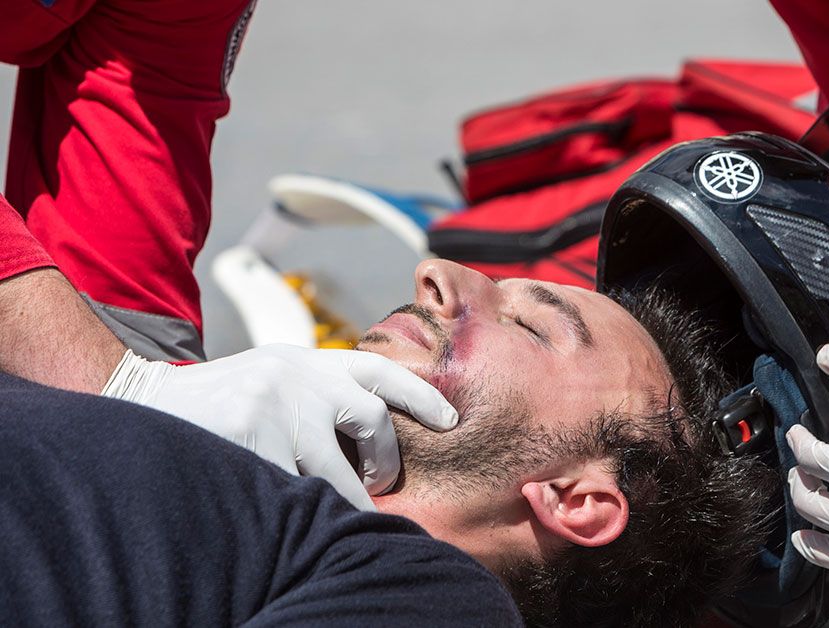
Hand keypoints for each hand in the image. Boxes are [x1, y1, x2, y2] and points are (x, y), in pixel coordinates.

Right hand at [101, 344, 457, 509]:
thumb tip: (378, 430)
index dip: (421, 394)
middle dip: (383, 461)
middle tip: (378, 484)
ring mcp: (274, 405)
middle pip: (373, 420)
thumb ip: (319, 392)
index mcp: (308, 361)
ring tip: (337, 511)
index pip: (380, 370)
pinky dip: (302, 508)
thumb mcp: (275, 379)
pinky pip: (295, 489)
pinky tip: (294, 513)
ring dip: (343, 499)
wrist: (140, 400)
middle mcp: (298, 375)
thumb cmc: (220, 401)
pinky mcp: (247, 437)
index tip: (451, 419)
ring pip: (336, 470)